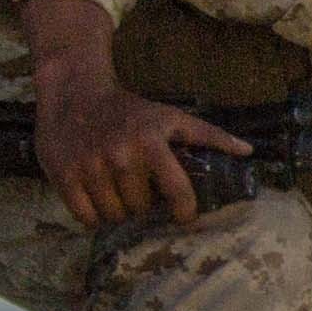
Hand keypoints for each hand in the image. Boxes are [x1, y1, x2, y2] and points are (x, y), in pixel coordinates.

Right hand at [35, 69, 241, 230]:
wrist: (74, 92)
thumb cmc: (128, 110)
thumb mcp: (170, 116)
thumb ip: (207, 136)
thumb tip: (247, 151)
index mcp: (151, 141)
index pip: (177, 189)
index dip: (184, 209)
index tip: (183, 216)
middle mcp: (120, 155)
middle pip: (141, 207)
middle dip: (142, 203)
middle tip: (136, 188)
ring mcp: (90, 166)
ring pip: (114, 215)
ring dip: (117, 210)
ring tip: (115, 191)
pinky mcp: (64, 176)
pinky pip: (86, 218)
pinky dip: (92, 215)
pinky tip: (95, 196)